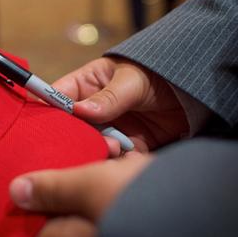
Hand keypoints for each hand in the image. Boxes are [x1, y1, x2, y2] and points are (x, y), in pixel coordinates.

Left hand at [9, 153, 153, 236]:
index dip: (22, 204)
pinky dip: (119, 188)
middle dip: (62, 187)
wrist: (216, 219)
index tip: (20, 176)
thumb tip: (16, 191)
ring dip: (94, 183)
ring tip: (98, 158)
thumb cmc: (145, 204)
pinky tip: (127, 168)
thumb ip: (52, 188)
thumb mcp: (90, 185)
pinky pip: (120, 212)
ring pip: (93, 211)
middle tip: (61, 158)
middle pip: (60, 220)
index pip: (27, 231)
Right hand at [53, 57, 187, 156]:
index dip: (44, 113)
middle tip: (81, 142)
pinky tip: (119, 160)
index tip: (41, 127)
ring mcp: (108, 131)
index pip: (55, 100)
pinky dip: (114, 163)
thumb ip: (108, 97)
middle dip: (72, 138)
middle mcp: (91, 112)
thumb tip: (80, 111)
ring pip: (89, 147)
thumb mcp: (132, 80)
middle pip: (69, 130)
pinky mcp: (127, 149)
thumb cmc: (158, 73)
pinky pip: (113, 160)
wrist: (196, 90)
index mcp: (84, 87)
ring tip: (113, 147)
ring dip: (96, 150)